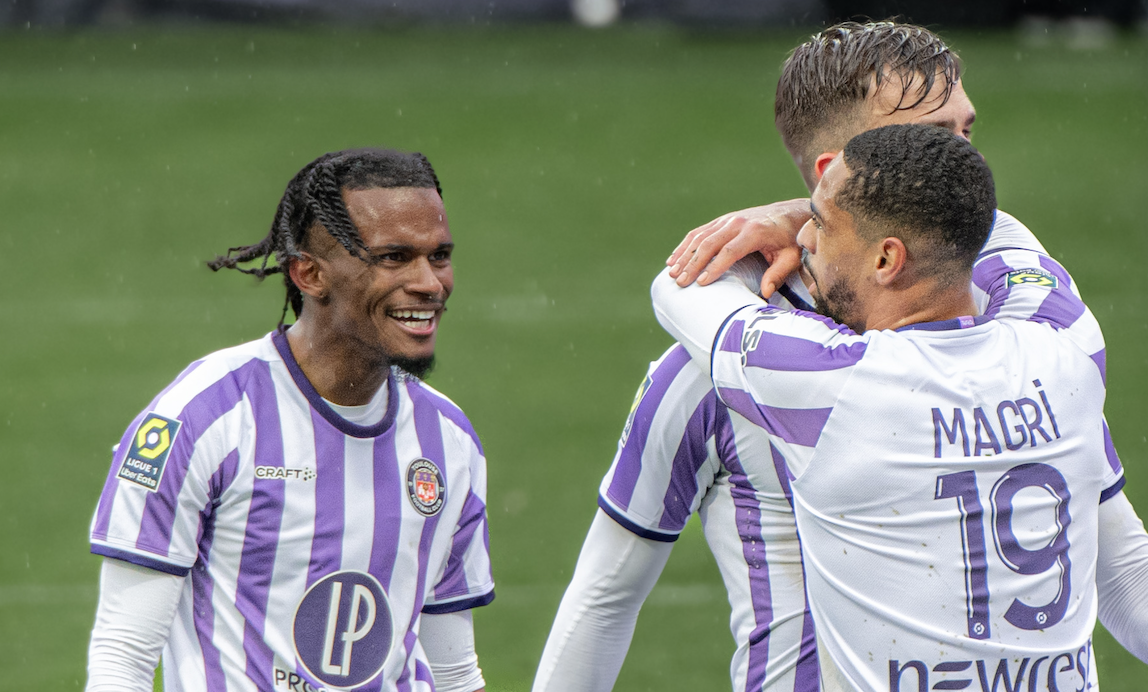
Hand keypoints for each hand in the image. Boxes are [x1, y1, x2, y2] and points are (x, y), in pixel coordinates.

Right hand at [666, 199, 810, 295]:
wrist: (791, 213)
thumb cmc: (791, 240)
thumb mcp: (791, 257)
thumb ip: (778, 274)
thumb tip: (765, 293)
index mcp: (754, 232)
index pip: (730, 251)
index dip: (715, 267)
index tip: (702, 282)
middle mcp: (738, 222)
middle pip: (709, 243)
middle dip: (693, 264)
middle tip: (681, 282)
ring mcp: (728, 219)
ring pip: (699, 237)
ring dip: (684, 255)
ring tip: (672, 273)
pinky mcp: (722, 220)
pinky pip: (699, 232)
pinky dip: (685, 245)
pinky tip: (673, 259)